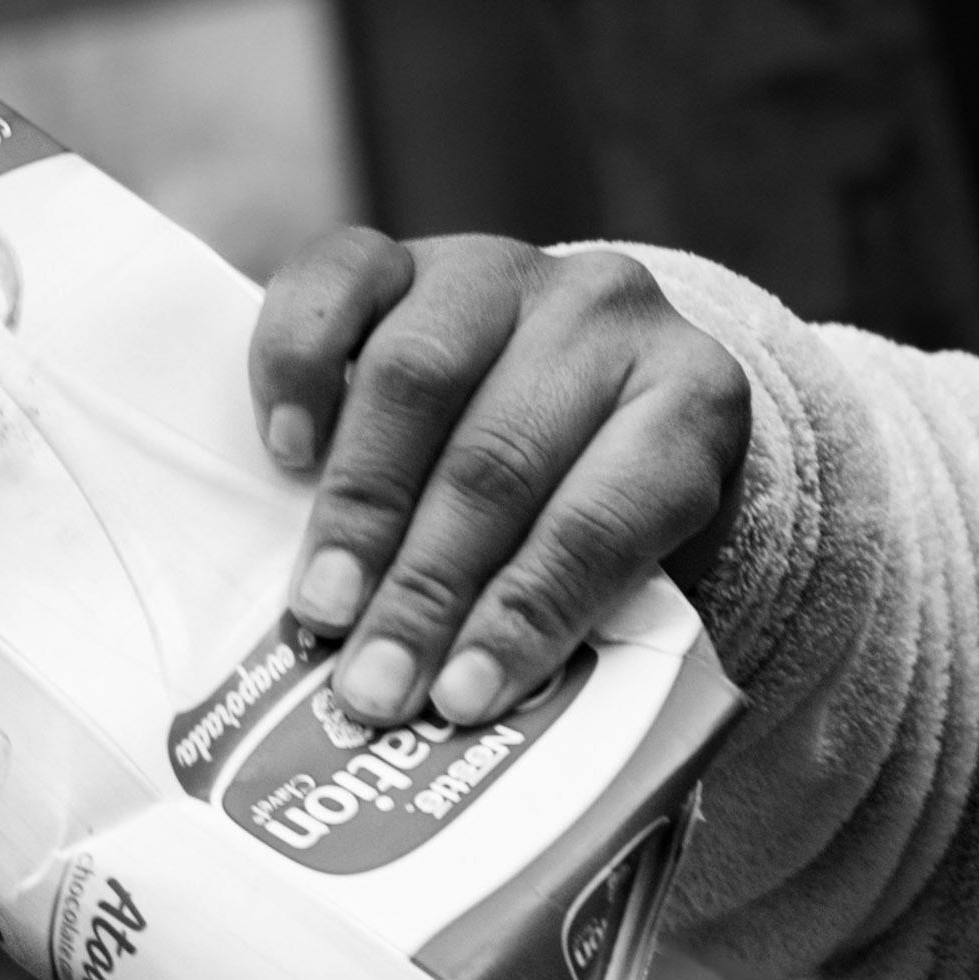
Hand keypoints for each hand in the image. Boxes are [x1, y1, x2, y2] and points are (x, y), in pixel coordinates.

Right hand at [245, 227, 750, 738]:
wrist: (592, 391)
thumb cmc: (612, 514)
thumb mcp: (645, 570)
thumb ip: (590, 630)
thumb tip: (478, 727)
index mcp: (693, 401)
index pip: (608, 514)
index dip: (532, 612)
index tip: (464, 699)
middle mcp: (607, 313)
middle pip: (502, 458)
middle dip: (429, 588)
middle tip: (373, 686)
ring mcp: (502, 270)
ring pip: (418, 377)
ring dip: (359, 509)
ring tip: (321, 610)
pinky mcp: (408, 252)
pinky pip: (340, 280)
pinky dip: (301, 365)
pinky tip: (285, 453)